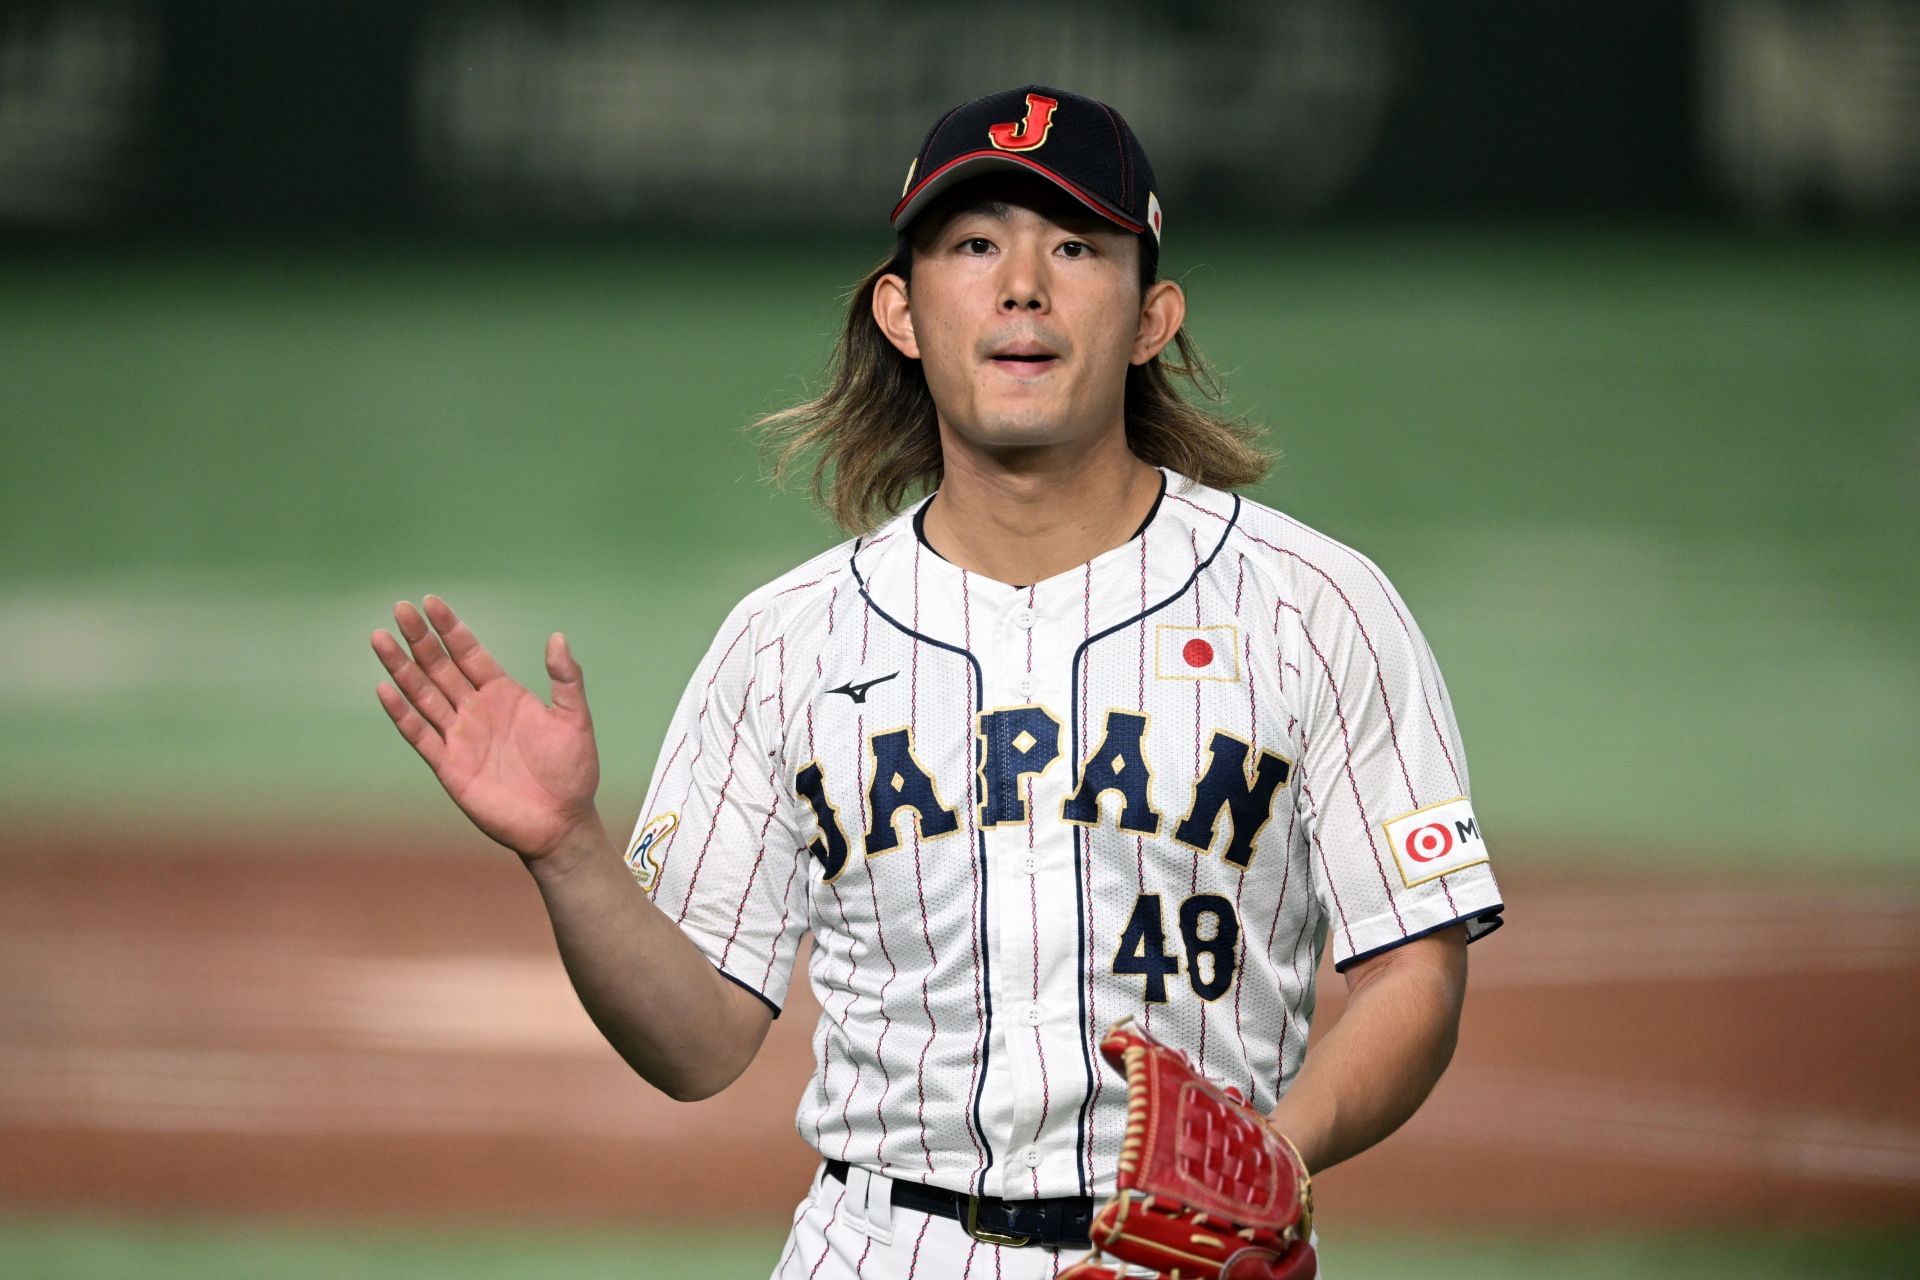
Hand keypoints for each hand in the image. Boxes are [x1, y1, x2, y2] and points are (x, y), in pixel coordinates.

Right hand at [372, 595, 600, 860]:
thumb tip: (557, 637)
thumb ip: (566, 679)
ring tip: (381, 639)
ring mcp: (460, 736)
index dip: (450, 628)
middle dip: (420, 638)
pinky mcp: (449, 765)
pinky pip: (419, 735)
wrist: (560, 822)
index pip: (470, 653)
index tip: (430, 602)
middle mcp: (477, 710)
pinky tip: (385, 689)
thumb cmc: (572, 771)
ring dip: (402, 668)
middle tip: (399, 608)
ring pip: (423, 694)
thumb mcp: (575, 719)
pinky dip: (401, 713)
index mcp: (504, 694)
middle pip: (441, 667)